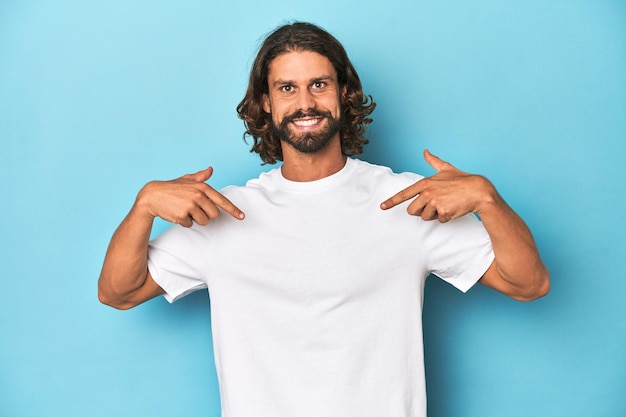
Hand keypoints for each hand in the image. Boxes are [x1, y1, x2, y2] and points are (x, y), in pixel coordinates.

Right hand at [136, 167, 244, 226]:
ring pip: (203, 221)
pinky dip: (184, 222)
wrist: (152, 196)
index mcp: (202, 187)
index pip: (222, 200)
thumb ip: (200, 176)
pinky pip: (190, 224)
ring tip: (184, 210)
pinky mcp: (182, 215)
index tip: (242, 217)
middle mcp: (198, 196)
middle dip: (206, 215)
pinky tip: (177, 213)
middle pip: (214, 215)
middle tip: (194, 209)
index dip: (233, 210)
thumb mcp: (186, 180)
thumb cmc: (171, 188)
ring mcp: (190, 205)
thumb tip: (210, 169)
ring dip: (195, 219)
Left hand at [380, 150, 495, 221]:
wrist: (478, 190)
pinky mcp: (443, 212)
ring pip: (425, 217)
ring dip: (434, 215)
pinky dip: (446, 217)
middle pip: (412, 211)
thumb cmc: (462, 180)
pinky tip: (453, 208)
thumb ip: (433, 161)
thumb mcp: (446, 169)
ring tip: (446, 205)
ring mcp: (434, 202)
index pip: (404, 194)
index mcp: (425, 183)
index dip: (391, 202)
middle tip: (434, 205)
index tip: (382, 207)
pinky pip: (439, 220)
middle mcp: (427, 192)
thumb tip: (425, 151)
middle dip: (421, 211)